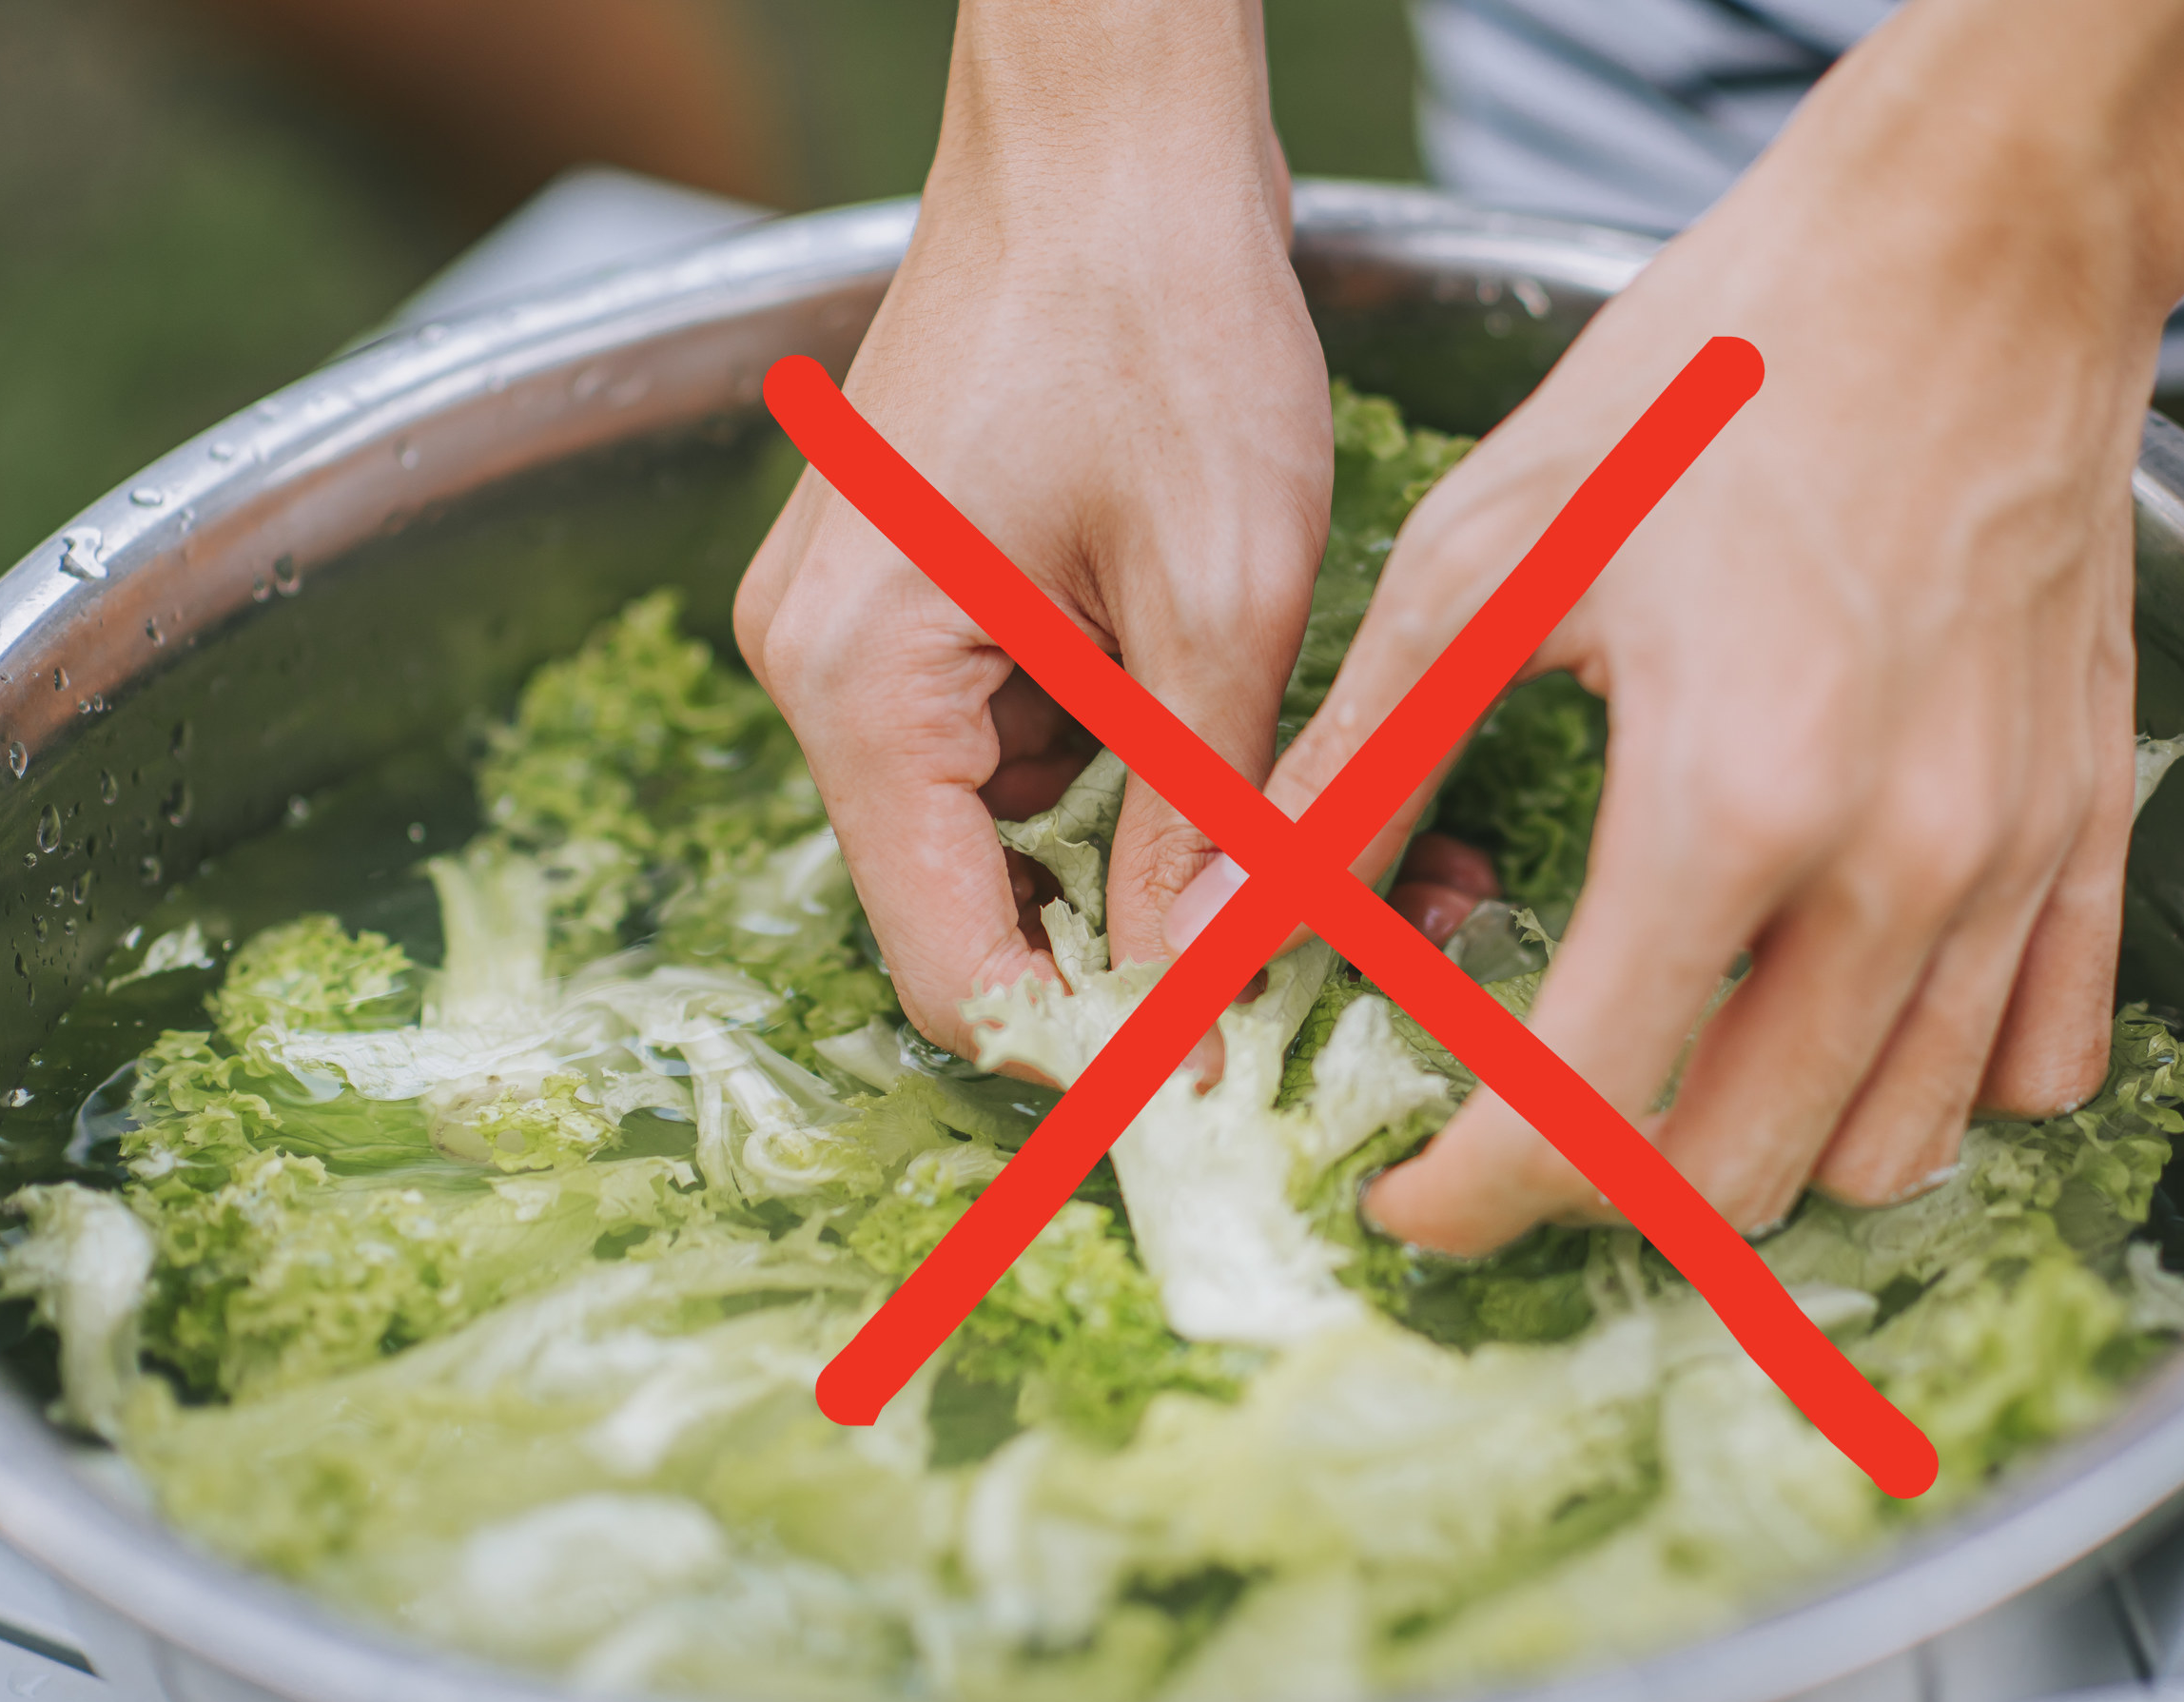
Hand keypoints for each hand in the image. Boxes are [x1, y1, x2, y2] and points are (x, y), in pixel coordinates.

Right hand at [735, 1, 1328, 1053]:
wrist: (1111, 129)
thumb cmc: (1159, 314)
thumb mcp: (1222, 595)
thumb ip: (1198, 812)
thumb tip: (1194, 995)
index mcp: (861, 686)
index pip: (950, 961)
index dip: (1088, 1049)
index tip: (1223, 1088)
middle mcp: (829, 670)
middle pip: (982, 900)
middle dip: (1156, 943)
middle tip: (1332, 957)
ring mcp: (872, 626)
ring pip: (1027, 821)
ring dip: (1174, 843)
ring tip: (1354, 837)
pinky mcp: (931, 589)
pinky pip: (1037, 731)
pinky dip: (1150, 750)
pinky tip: (1264, 733)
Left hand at [1185, 0, 2183, 1252]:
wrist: (1974, 247)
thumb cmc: (1727, 370)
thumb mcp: (1493, 552)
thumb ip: (1369, 767)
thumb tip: (1251, 922)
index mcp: (1731, 799)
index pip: (1587, 1112)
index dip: (1472, 1197)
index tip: (1410, 1201)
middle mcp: (1899, 862)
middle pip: (1744, 1172)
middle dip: (1604, 1195)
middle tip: (1523, 1132)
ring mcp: (2014, 853)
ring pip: (1899, 1148)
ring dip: (1766, 1157)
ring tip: (1671, 1078)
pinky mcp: (2091, 820)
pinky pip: (2041, 1056)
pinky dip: (1934, 1084)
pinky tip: (1845, 1017)